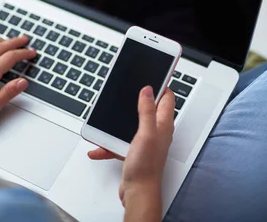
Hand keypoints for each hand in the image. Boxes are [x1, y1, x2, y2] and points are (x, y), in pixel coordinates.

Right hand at [88, 87, 174, 211]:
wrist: (138, 193)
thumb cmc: (146, 167)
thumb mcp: (146, 133)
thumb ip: (147, 110)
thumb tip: (148, 89)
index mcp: (163, 124)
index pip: (167, 98)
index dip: (161, 85)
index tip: (153, 74)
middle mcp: (156, 131)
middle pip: (148, 109)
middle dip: (136, 100)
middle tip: (127, 90)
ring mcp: (144, 142)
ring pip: (130, 125)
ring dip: (118, 122)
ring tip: (107, 118)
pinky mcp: (133, 152)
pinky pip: (119, 143)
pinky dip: (108, 143)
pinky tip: (99, 145)